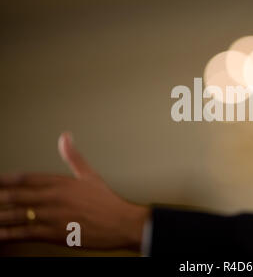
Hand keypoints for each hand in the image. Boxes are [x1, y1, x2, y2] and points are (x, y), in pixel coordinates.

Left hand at [0, 132, 149, 251]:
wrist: (121, 223)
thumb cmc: (107, 202)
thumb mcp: (90, 175)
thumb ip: (73, 156)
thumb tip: (65, 137)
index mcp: (61, 182)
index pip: (25, 178)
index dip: (5, 180)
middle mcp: (53, 198)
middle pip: (15, 196)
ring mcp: (52, 216)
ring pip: (16, 215)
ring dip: (0, 215)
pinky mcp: (53, 234)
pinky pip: (24, 233)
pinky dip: (9, 234)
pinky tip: (0, 234)